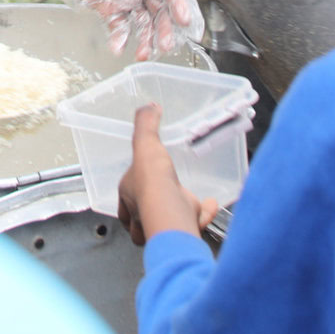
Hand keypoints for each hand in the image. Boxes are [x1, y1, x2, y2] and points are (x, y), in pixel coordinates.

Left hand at [45, 0, 200, 59]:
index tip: (185, 20)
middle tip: (166, 45)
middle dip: (165, 27)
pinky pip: (118, 26)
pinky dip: (119, 38)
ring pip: (144, 21)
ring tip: (143, 54)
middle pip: (160, 8)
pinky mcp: (109, 8)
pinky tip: (117, 49)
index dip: (179, 2)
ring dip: (146, 38)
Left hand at [117, 104, 217, 245]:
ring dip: (175, 214)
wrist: (170, 209)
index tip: (139, 182)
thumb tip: (148, 107)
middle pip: (140, 218)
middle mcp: (142, 213)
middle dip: (147, 210)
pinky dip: (204, 212)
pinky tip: (211, 203)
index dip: (129, 191)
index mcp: (129, 195)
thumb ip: (146, 124)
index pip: (123, 198)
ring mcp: (162, 224)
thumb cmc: (152, 181)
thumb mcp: (145, 143)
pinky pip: (195, 220)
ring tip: (184, 203)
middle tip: (159, 198)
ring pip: (164, 224)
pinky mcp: (184, 226)